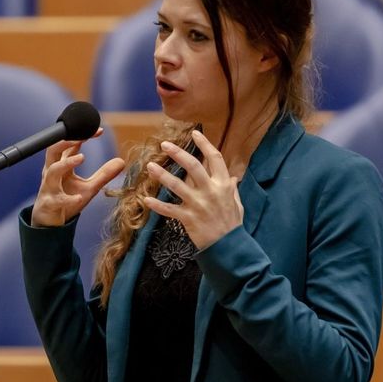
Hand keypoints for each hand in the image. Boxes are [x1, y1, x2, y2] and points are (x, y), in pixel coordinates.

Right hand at [31, 128, 125, 226]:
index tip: (99, 131)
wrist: (49, 223)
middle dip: (65, 141)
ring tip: (82, 157)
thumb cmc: (66, 201)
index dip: (82, 136)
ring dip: (66, 163)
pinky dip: (68, 199)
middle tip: (81, 136)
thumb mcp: (89, 187)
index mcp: (61, 166)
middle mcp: (52, 174)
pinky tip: (79, 198)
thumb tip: (121, 161)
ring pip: (53, 171)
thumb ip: (103, 174)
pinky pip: (57, 199)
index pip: (69, 146)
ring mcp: (49, 188)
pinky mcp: (49, 203)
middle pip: (53, 151)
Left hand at [142, 130, 243, 248]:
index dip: (205, 144)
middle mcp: (210, 192)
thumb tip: (233, 176)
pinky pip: (169, 210)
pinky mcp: (188, 218)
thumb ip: (232, 189)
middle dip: (179, 154)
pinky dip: (157, 205)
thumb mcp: (237, 203)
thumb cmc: (232, 225)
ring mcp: (198, 205)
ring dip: (162, 175)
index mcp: (223, 185)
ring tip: (150, 166)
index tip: (195, 133)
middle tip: (165, 145)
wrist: (229, 248)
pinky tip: (145, 199)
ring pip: (177, 185)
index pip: (215, 159)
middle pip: (193, 167)